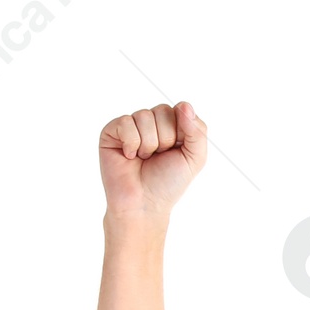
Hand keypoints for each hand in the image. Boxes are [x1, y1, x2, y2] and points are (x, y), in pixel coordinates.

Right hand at [99, 99, 206, 218]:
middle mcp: (151, 123)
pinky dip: (131, 143)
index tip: (176, 151)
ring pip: (144, 116)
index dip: (181, 132)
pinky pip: (126, 123)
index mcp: (171, 126)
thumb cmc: (168, 184)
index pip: (180, 109)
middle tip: (158, 157)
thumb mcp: (194, 159)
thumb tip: (184, 105)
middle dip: (165, 139)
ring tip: (144, 159)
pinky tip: (129, 156)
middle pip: (162, 110)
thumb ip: (198, 131)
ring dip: (148, 144)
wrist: (143, 204)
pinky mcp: (112, 131)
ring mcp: (131, 125)